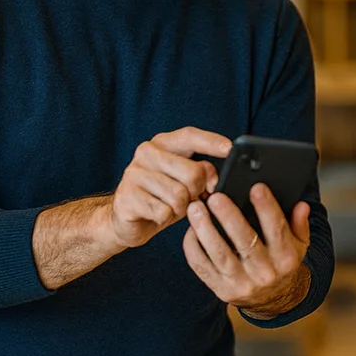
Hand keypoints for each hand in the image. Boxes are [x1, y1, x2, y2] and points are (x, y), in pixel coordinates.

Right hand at [108, 127, 229, 248]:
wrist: (125, 219)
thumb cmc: (160, 197)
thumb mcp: (185, 182)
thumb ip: (201, 173)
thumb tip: (215, 180)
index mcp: (162, 143)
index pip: (189, 136)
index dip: (211, 142)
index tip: (230, 148)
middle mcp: (146, 153)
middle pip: (193, 173)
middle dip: (196, 192)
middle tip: (187, 199)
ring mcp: (133, 173)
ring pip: (179, 196)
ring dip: (180, 208)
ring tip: (170, 207)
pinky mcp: (126, 197)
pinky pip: (163, 211)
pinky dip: (165, 218)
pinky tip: (156, 215)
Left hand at [183, 183, 309, 311]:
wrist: (273, 301)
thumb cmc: (282, 263)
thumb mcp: (299, 245)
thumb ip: (299, 224)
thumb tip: (301, 205)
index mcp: (286, 258)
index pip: (277, 230)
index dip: (267, 208)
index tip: (256, 188)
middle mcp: (265, 273)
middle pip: (245, 242)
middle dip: (229, 217)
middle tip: (216, 197)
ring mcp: (241, 284)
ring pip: (220, 255)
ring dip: (205, 230)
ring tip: (195, 209)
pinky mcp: (221, 290)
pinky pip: (203, 268)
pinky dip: (194, 248)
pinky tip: (190, 230)